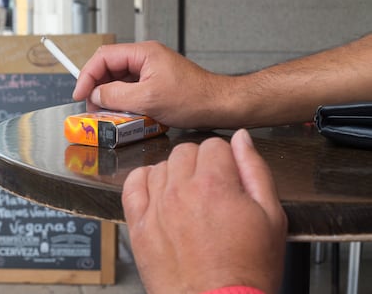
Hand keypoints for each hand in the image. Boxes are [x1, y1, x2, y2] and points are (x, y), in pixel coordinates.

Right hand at [74, 41, 237, 128]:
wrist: (218, 106)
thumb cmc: (192, 99)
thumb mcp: (148, 99)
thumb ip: (117, 96)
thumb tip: (96, 95)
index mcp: (143, 53)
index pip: (104, 57)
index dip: (87, 75)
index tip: (79, 94)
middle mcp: (146, 59)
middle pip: (111, 69)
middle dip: (98, 88)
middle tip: (93, 109)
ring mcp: (152, 72)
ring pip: (121, 82)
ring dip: (112, 98)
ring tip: (107, 115)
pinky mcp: (157, 85)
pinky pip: (133, 91)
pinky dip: (125, 103)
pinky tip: (124, 115)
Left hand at [122, 129, 287, 293]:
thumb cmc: (247, 267)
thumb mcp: (272, 215)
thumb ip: (255, 169)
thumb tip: (241, 138)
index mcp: (213, 183)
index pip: (213, 145)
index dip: (225, 158)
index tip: (228, 173)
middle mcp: (180, 190)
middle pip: (185, 151)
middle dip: (201, 162)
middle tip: (211, 185)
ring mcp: (156, 207)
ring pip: (161, 165)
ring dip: (175, 173)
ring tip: (189, 195)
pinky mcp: (140, 225)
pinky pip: (133, 186)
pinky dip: (144, 180)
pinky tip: (158, 189)